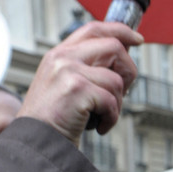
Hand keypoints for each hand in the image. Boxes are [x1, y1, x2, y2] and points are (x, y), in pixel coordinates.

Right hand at [18, 21, 142, 144]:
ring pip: (117, 79)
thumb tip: (122, 60)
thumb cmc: (53, 120)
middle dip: (128, 72)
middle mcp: (63, 58)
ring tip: (102, 116)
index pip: (95, 29)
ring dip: (117, 104)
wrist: (35, 142)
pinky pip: (112, 101)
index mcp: (60, 54)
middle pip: (114, 48)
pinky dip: (111, 118)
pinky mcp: (77, 90)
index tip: (137, 39)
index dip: (120, 31)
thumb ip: (86, 69)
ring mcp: (69, 71)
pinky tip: (98, 127)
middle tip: (122, 94)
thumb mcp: (64, 85)